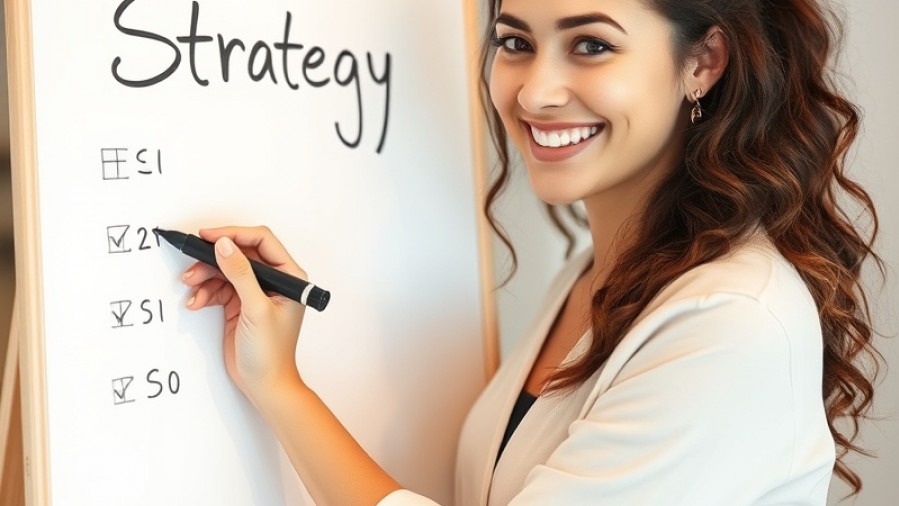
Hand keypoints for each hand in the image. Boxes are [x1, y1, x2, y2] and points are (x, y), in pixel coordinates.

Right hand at [182, 226, 306, 403]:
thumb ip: (240, 274)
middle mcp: (274, 280)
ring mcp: (255, 292)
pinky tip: (196, 302)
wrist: (263, 384)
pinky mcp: (239, 304)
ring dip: (205, 276)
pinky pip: (218, 287)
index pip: (262, 241)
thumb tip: (225, 245)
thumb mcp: (256, 309)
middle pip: (239, 254)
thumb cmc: (271, 353)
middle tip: (193, 263)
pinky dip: (205, 292)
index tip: (209, 236)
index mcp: (289, 276)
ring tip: (191, 286)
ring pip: (225, 270)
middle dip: (214, 258)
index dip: (234, 234)